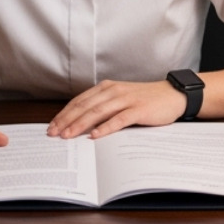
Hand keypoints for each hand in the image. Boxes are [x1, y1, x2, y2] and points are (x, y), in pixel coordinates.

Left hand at [46, 79, 187, 138]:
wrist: (172, 95)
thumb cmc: (145, 100)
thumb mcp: (120, 99)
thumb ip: (103, 107)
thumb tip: (80, 124)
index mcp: (106, 88)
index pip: (79, 101)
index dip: (64, 114)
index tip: (51, 126)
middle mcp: (113, 91)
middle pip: (84, 106)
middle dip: (66, 120)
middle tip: (53, 133)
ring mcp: (126, 99)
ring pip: (98, 112)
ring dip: (80, 124)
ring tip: (68, 135)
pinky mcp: (138, 109)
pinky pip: (119, 119)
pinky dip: (105, 127)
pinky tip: (95, 135)